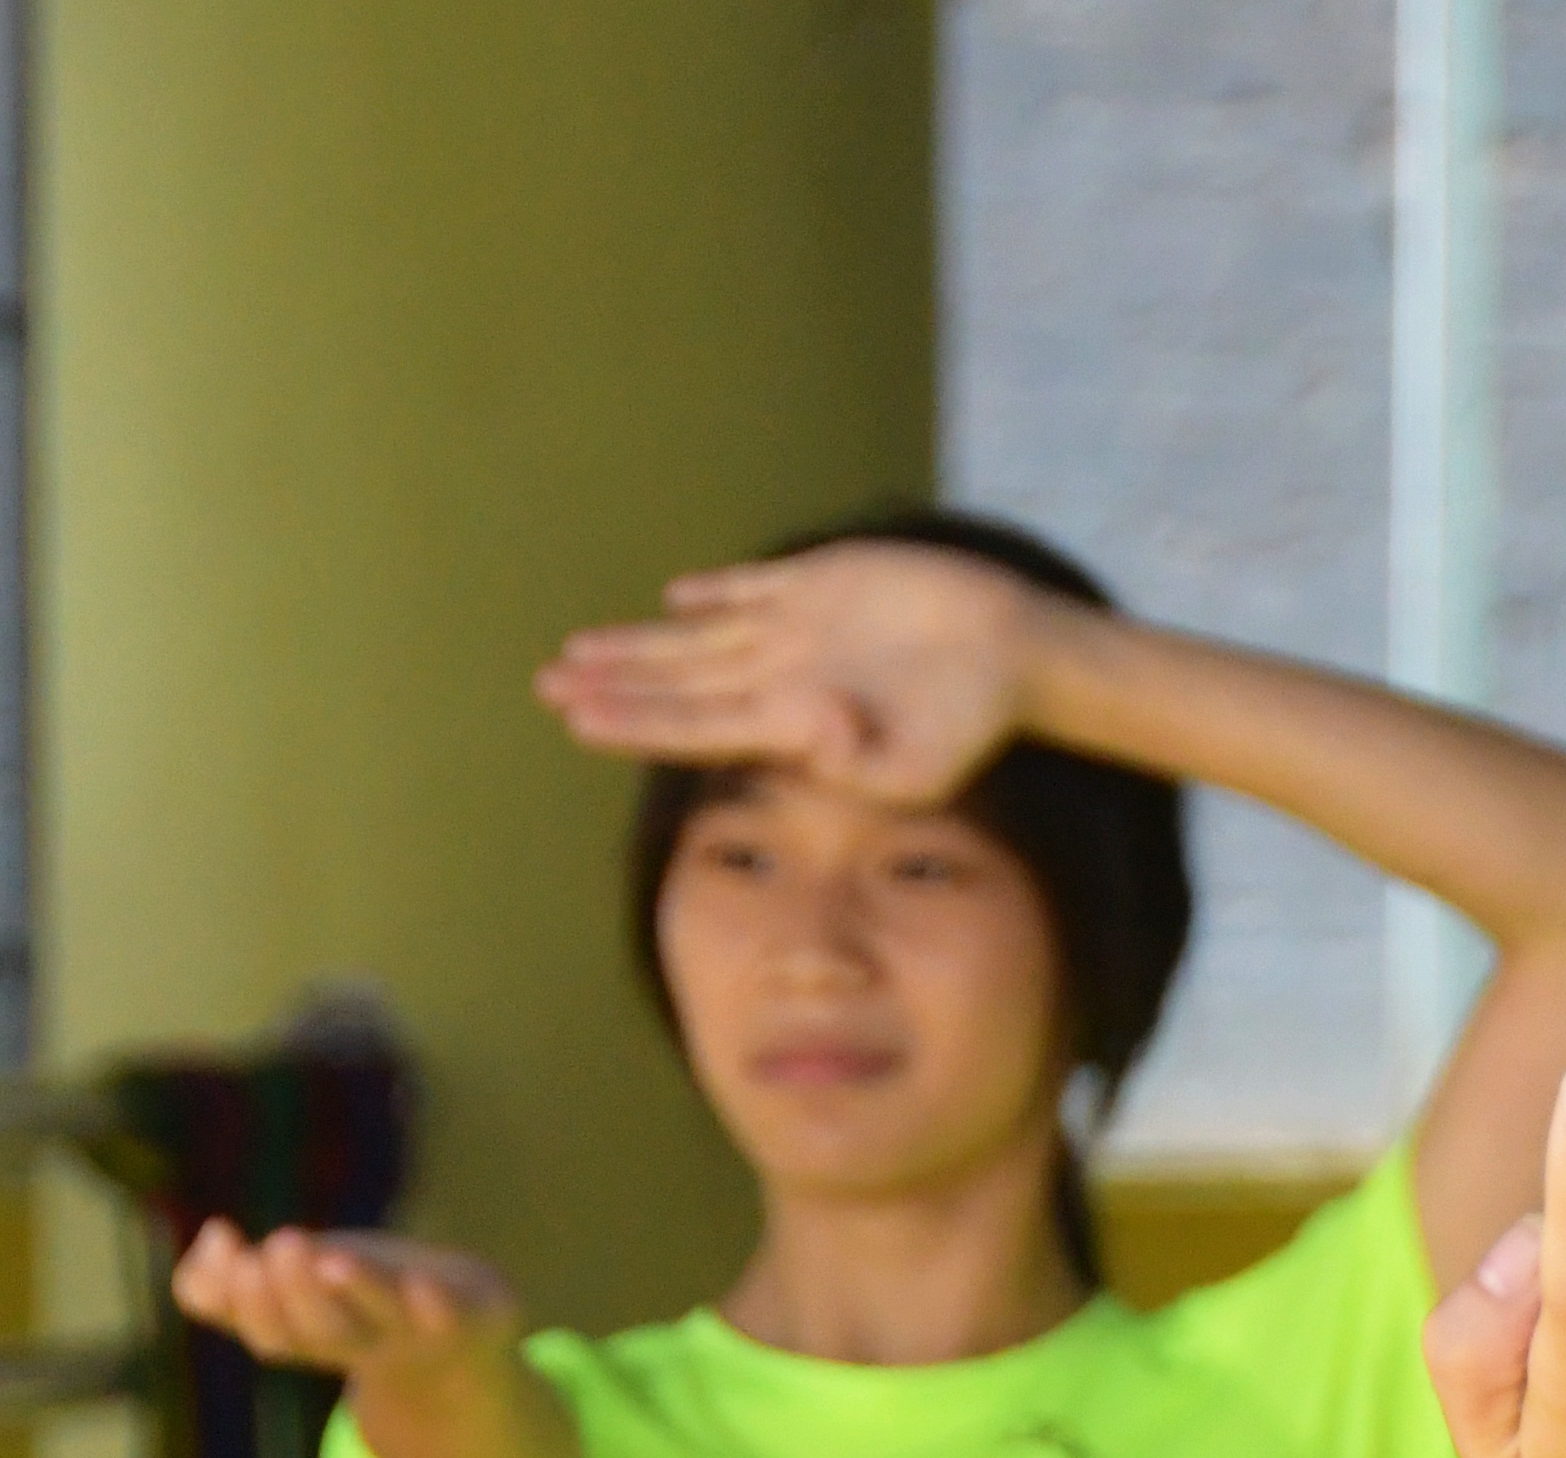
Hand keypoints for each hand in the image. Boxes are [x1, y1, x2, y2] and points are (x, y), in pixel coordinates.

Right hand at [171, 1221, 525, 1384]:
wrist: (474, 1337)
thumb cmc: (366, 1300)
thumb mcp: (300, 1286)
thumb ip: (233, 1279)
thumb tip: (213, 1237)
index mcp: (319, 1338)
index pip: (272, 1332)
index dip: (243, 1300)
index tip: (230, 1245)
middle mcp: (370, 1344)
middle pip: (326, 1331)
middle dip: (297, 1292)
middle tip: (280, 1246)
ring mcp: (429, 1334)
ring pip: (387, 1320)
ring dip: (360, 1290)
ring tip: (330, 1258)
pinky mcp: (487, 1319)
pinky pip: (463, 1319)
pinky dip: (440, 1306)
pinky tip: (421, 1285)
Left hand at [535, 541, 1055, 801]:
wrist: (1023, 655)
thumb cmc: (979, 722)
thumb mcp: (925, 765)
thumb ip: (859, 758)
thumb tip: (803, 725)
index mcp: (795, 722)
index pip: (691, 722)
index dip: (629, 718)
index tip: (572, 715)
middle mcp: (784, 677)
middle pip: (678, 683)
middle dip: (611, 685)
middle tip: (542, 685)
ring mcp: (802, 630)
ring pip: (698, 639)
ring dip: (639, 647)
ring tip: (578, 652)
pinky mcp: (828, 584)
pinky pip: (754, 589)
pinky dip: (713, 594)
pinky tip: (676, 598)